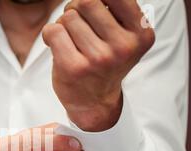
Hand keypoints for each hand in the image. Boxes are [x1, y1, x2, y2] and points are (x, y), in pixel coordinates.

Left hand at [42, 0, 154, 131]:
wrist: (94, 101)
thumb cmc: (105, 61)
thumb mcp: (125, 36)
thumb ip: (115, 10)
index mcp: (141, 34)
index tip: (91, 8)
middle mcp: (123, 47)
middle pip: (87, 1)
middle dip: (76, 8)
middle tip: (76, 22)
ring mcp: (98, 58)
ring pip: (68, 17)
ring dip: (63, 24)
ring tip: (71, 39)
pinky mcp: (73, 67)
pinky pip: (53, 31)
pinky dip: (50, 33)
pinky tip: (57, 44)